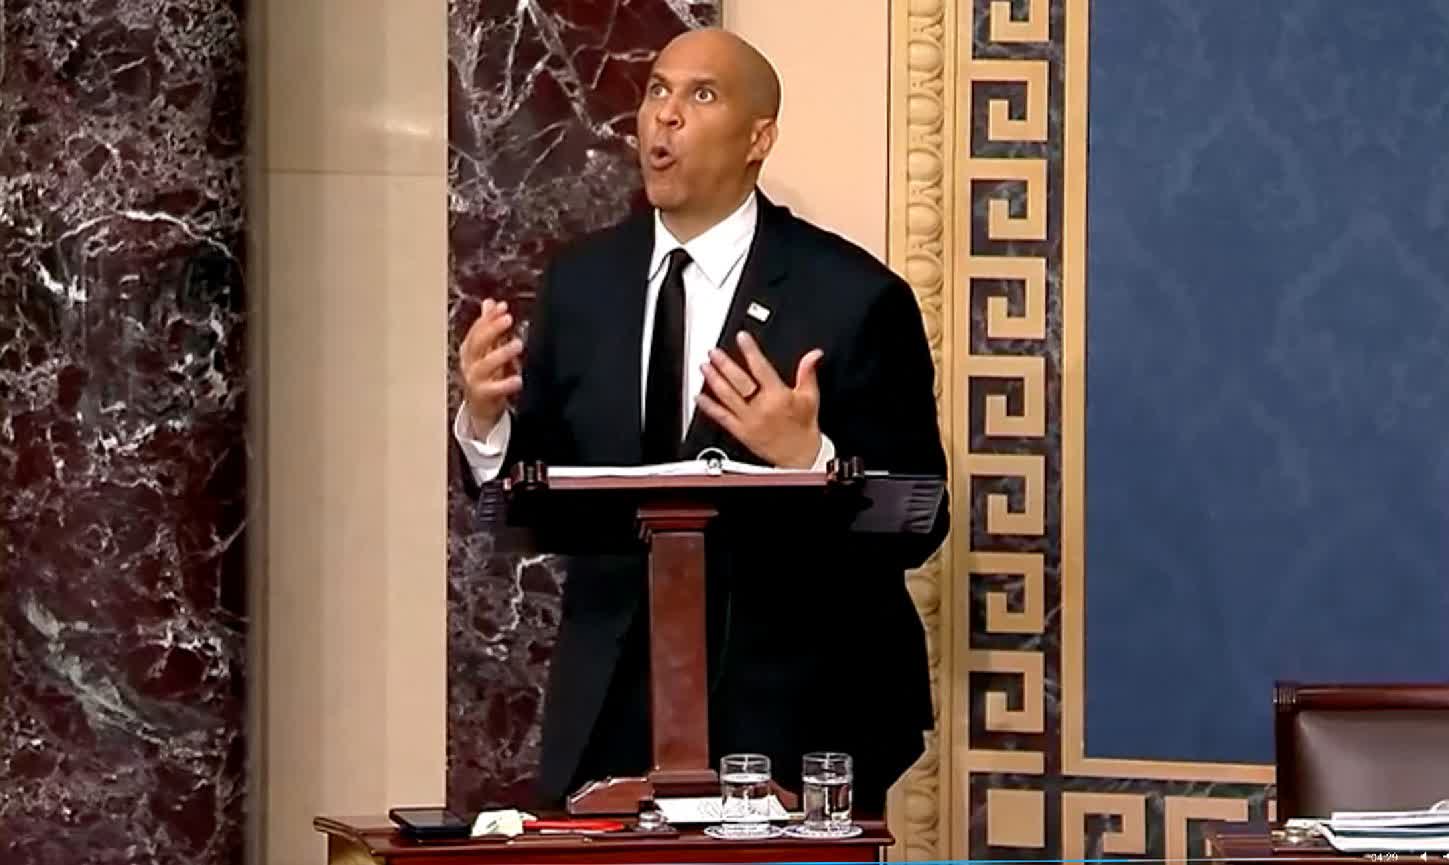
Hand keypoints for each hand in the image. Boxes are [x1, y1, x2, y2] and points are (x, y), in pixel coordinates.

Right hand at [458, 298, 522, 432]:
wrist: (480, 407)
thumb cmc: (485, 376)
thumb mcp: (487, 349)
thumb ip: (489, 327)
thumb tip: (490, 302)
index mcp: (470, 349)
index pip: (477, 329)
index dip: (488, 317)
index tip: (502, 306)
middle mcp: (469, 363)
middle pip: (477, 343)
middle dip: (491, 329)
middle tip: (508, 319)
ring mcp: (474, 379)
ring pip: (484, 365)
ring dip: (501, 353)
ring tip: (517, 345)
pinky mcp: (483, 395)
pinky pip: (493, 389)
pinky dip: (505, 384)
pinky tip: (518, 379)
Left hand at [696, 331, 823, 467]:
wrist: (799, 456)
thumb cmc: (804, 427)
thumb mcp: (810, 397)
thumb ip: (807, 373)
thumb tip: (813, 354)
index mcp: (778, 396)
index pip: (761, 369)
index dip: (751, 351)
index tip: (742, 338)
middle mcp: (761, 407)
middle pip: (739, 382)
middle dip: (725, 365)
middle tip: (714, 352)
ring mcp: (748, 420)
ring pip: (727, 397)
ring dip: (714, 380)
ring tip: (705, 367)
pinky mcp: (741, 432)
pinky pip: (721, 417)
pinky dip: (708, 407)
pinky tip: (699, 397)